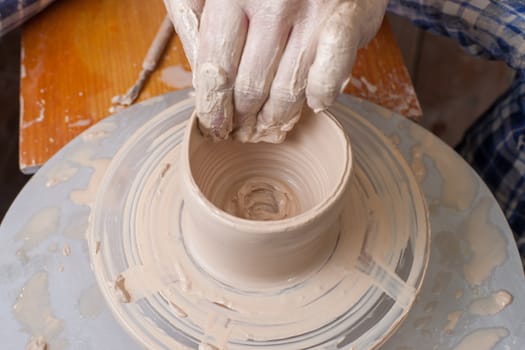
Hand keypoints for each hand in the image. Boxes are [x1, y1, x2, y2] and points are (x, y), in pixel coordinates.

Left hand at [164, 0, 387, 141]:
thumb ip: (196, 19)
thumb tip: (199, 79)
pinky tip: (312, 104)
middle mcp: (273, 1)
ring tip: (266, 127)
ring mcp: (313, 12)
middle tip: (239, 132)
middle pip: (250, 86)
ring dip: (275, 117)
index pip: (217, 67)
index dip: (213, 106)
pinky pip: (330, 78)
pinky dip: (319, 98)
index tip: (214, 126)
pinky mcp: (347, 20)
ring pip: (288, 89)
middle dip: (241, 119)